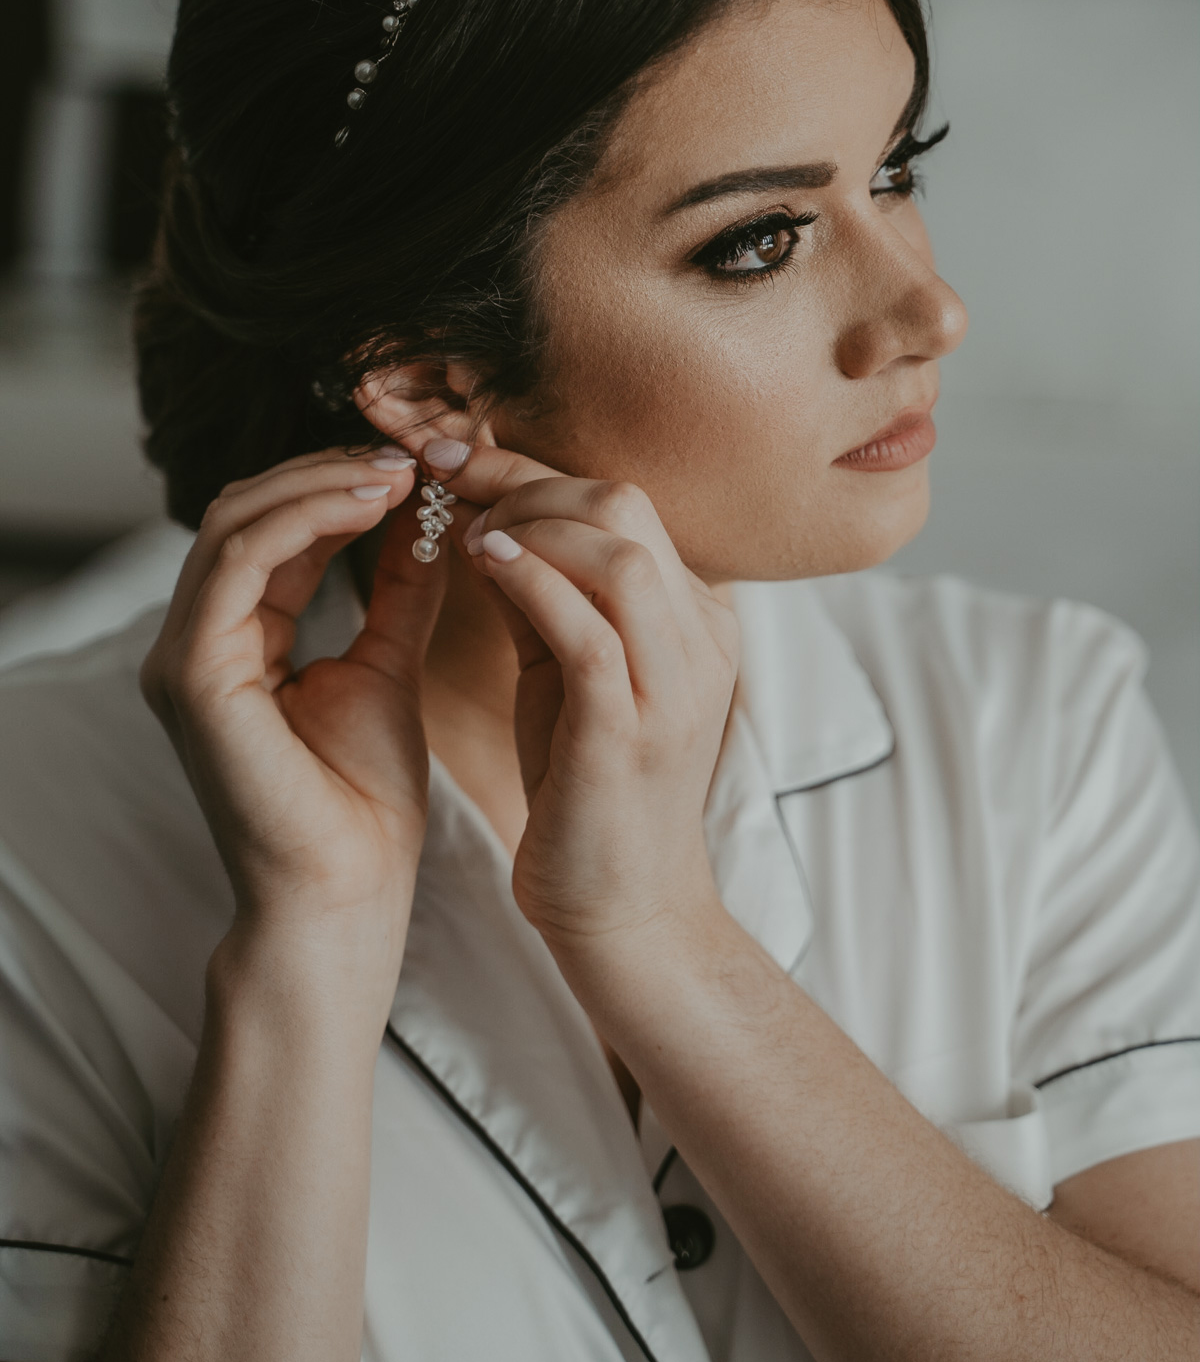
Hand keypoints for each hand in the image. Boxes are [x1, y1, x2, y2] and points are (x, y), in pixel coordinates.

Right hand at [141, 448, 442, 962]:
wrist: (350, 892)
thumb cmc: (365, 802)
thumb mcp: (389, 665)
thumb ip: (399, 589)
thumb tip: (430, 516)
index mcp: (233, 641)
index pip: (270, 529)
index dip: (337, 484)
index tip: (416, 464)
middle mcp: (195, 642)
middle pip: (244, 511)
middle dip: (327, 470)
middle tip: (409, 454)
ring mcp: (183, 657)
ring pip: (236, 522)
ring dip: (322, 482)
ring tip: (400, 473)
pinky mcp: (194, 674)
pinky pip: (239, 562)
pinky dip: (306, 518)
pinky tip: (374, 504)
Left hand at [432, 444, 738, 956]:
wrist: (625, 908)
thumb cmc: (588, 786)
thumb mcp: (566, 670)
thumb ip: (540, 592)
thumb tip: (481, 513)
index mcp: (696, 614)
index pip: (621, 500)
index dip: (529, 465)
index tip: (452, 453)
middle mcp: (702, 636)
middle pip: (624, 504)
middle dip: (522, 477)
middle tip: (443, 476)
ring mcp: (675, 683)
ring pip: (617, 551)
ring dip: (527, 523)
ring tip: (465, 532)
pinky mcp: (631, 731)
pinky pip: (588, 628)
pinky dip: (532, 581)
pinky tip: (480, 561)